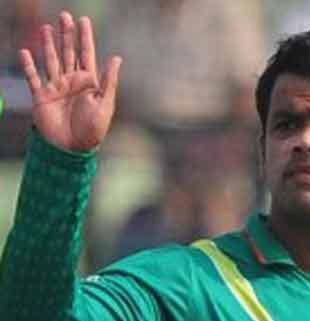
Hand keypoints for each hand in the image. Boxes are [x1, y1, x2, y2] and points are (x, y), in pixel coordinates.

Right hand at [19, 11, 121, 151]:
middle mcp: (72, 82)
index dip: (85, 37)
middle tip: (64, 15)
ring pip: (51, 60)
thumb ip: (108, 80)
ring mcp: (56, 88)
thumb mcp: (105, 103)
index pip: (86, 54)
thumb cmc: (93, 129)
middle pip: (68, 53)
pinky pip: (33, 77)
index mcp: (89, 83)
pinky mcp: (41, 97)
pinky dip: (29, 65)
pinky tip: (26, 52)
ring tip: (46, 28)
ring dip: (49, 44)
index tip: (84, 20)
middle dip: (66, 35)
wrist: (72, 149)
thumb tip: (116, 57)